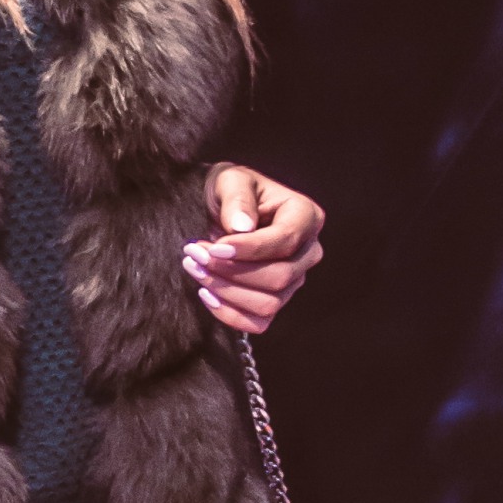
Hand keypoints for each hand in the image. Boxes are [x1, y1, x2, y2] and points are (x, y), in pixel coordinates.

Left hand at [187, 163, 324, 334]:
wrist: (224, 209)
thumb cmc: (232, 192)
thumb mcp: (232, 181)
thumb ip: (238, 199)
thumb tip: (242, 228)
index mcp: (306, 216)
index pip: (284, 241)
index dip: (249, 249)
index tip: (214, 246)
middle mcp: (308, 251)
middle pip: (279, 277)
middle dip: (232, 271)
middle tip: (195, 254)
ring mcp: (295, 280)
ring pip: (269, 303)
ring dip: (226, 291)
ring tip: (195, 269)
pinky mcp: (276, 300)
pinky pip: (260, 322)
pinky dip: (230, 314)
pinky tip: (207, 293)